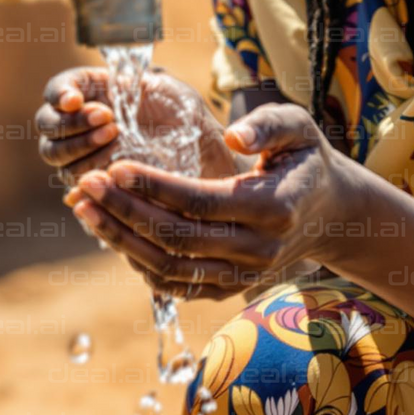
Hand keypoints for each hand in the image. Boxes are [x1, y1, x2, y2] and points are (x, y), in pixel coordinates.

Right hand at [34, 65, 241, 184]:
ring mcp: (80, 155)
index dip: (59, 94)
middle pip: (48, 125)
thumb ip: (126, 83)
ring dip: (82, 147)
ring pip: (57, 155)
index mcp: (88, 92)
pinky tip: (106, 174)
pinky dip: (86, 179)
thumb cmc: (178, 110)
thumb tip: (87, 94)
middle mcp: (75, 124)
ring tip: (116, 140)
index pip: (56, 91)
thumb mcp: (158, 85)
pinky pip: (75, 185)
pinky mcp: (91, 184)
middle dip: (74, 123)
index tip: (75, 100)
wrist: (200, 148)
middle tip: (109, 121)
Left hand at [65, 102, 357, 299]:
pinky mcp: (228, 289)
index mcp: (273, 207)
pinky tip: (111, 231)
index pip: (202, 202)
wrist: (329, 214)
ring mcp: (243, 276)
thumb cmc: (304, 160)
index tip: (115, 167)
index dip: (154, 187)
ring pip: (169, 268)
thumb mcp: (299, 128)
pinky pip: (175, 285)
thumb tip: (233, 135)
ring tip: (84, 207)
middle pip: (177, 238)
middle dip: (125, 211)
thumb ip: (267, 125)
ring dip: (119, 240)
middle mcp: (258, 250)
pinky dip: (138, 262)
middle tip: (87, 182)